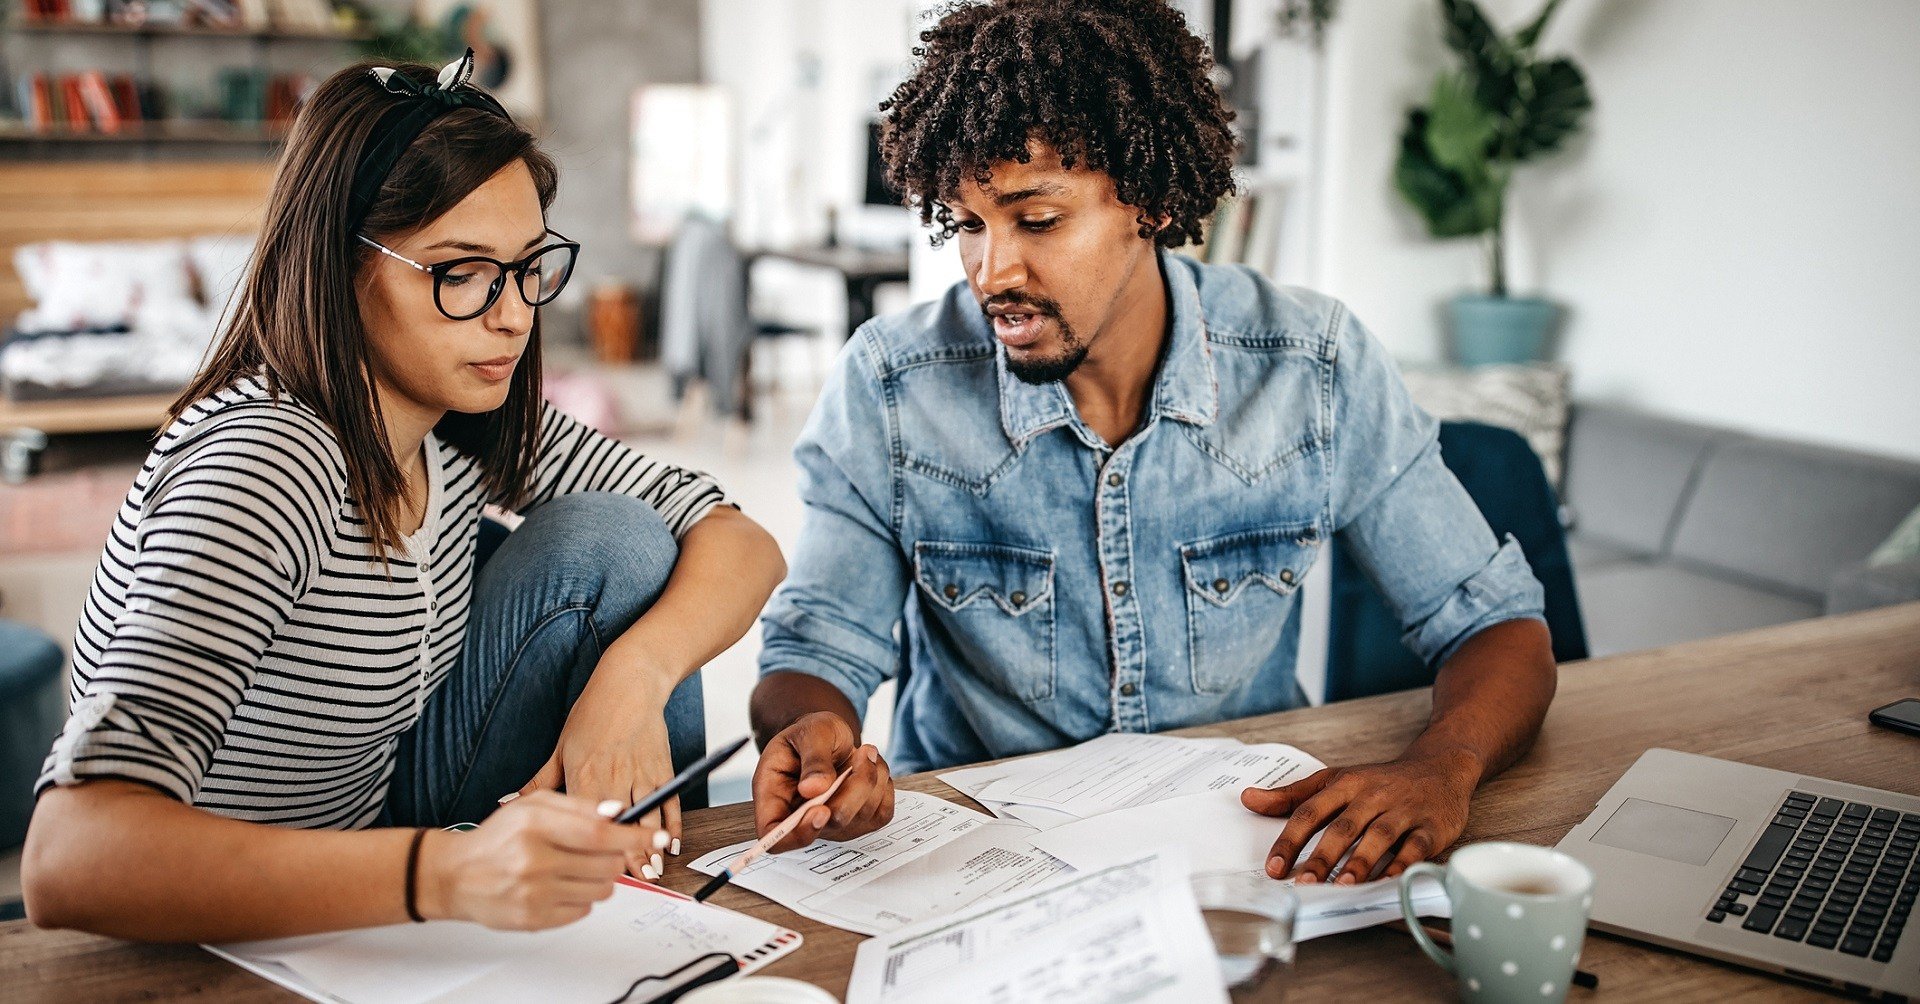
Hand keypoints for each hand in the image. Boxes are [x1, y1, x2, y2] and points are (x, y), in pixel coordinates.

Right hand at [419, 790, 666, 929]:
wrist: (457, 875)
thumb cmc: (499, 837)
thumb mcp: (533, 805)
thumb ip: (578, 806)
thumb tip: (619, 812)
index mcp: (535, 825)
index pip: (598, 832)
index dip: (633, 835)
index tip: (654, 836)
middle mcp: (534, 860)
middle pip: (607, 864)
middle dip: (614, 857)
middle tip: (600, 851)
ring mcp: (533, 894)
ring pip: (602, 890)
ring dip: (599, 879)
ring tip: (573, 869)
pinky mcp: (534, 920)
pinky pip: (583, 911)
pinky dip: (580, 898)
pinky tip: (558, 886)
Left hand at [520, 665, 680, 876]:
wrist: (630, 683)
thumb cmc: (593, 714)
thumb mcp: (560, 747)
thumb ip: (537, 782)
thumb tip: (507, 802)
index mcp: (584, 775)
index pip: (587, 822)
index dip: (592, 850)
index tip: (592, 873)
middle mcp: (614, 777)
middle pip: (620, 827)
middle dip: (626, 857)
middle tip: (630, 883)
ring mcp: (641, 773)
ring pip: (648, 818)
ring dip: (650, 847)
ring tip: (651, 872)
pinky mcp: (662, 768)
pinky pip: (671, 802)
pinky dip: (672, 825)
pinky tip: (670, 844)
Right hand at [752, 712, 893, 851]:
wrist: (829, 736)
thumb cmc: (811, 734)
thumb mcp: (808, 733)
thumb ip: (812, 760)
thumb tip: (813, 789)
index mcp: (773, 798)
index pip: (776, 837)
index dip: (799, 833)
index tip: (822, 810)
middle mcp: (801, 819)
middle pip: (830, 825)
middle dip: (853, 789)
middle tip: (862, 753)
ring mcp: (832, 824)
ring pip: (861, 818)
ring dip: (871, 779)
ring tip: (864, 753)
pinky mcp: (859, 822)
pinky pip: (881, 813)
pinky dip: (884, 786)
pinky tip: (871, 768)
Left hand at [1241, 752, 1478, 883]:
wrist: (1439, 767)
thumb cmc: (1379, 780)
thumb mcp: (1334, 780)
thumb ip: (1292, 795)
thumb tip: (1248, 799)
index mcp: (1345, 784)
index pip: (1310, 812)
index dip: (1290, 840)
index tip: (1275, 867)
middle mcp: (1372, 796)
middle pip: (1343, 827)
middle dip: (1322, 856)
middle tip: (1304, 883)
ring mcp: (1403, 810)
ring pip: (1379, 836)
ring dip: (1361, 861)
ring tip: (1344, 884)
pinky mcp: (1431, 826)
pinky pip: (1416, 846)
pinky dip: (1402, 864)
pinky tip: (1388, 880)